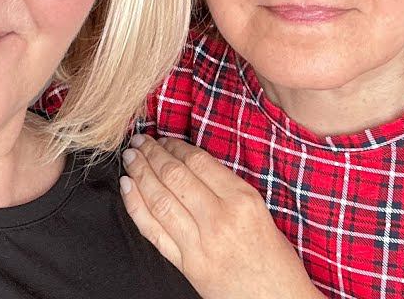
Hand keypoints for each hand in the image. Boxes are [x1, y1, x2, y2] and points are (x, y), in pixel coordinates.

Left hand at [119, 135, 321, 298]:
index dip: (175, 146)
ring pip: (159, 200)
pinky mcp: (187, 265)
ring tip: (130, 157)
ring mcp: (200, 243)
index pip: (198, 162)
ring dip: (140, 174)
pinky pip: (153, 230)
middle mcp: (220, 219)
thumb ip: (228, 191)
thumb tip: (193, 167)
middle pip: (174, 177)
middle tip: (139, 140)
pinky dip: (136, 206)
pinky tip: (127, 188)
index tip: (164, 139)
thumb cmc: (276, 262)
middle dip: (152, 154)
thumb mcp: (261, 213)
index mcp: (243, 200)